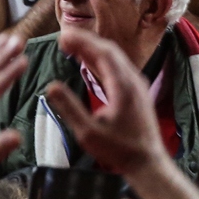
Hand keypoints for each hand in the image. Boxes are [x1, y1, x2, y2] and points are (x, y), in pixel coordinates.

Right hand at [45, 28, 165, 178]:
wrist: (147, 162)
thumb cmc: (117, 150)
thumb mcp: (88, 133)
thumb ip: (70, 108)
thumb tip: (51, 85)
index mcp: (122, 86)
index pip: (103, 54)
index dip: (83, 42)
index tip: (62, 36)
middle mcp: (133, 81)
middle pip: (110, 51)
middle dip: (86, 41)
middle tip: (63, 37)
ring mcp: (137, 85)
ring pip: (115, 58)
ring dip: (93, 49)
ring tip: (72, 46)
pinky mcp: (136, 92)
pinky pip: (117, 67)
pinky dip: (100, 60)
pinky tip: (88, 62)